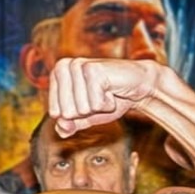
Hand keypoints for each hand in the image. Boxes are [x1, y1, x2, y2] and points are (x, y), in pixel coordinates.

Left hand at [47, 57, 164, 136]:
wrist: (139, 87)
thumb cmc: (110, 98)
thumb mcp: (85, 116)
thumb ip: (69, 125)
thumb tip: (62, 128)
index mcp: (56, 74)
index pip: (55, 113)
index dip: (76, 115)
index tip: (89, 101)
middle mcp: (63, 66)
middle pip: (67, 112)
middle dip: (88, 112)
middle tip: (100, 97)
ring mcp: (78, 66)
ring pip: (81, 109)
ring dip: (99, 107)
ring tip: (107, 93)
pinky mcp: (94, 70)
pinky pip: (95, 104)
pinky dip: (108, 104)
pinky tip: (112, 91)